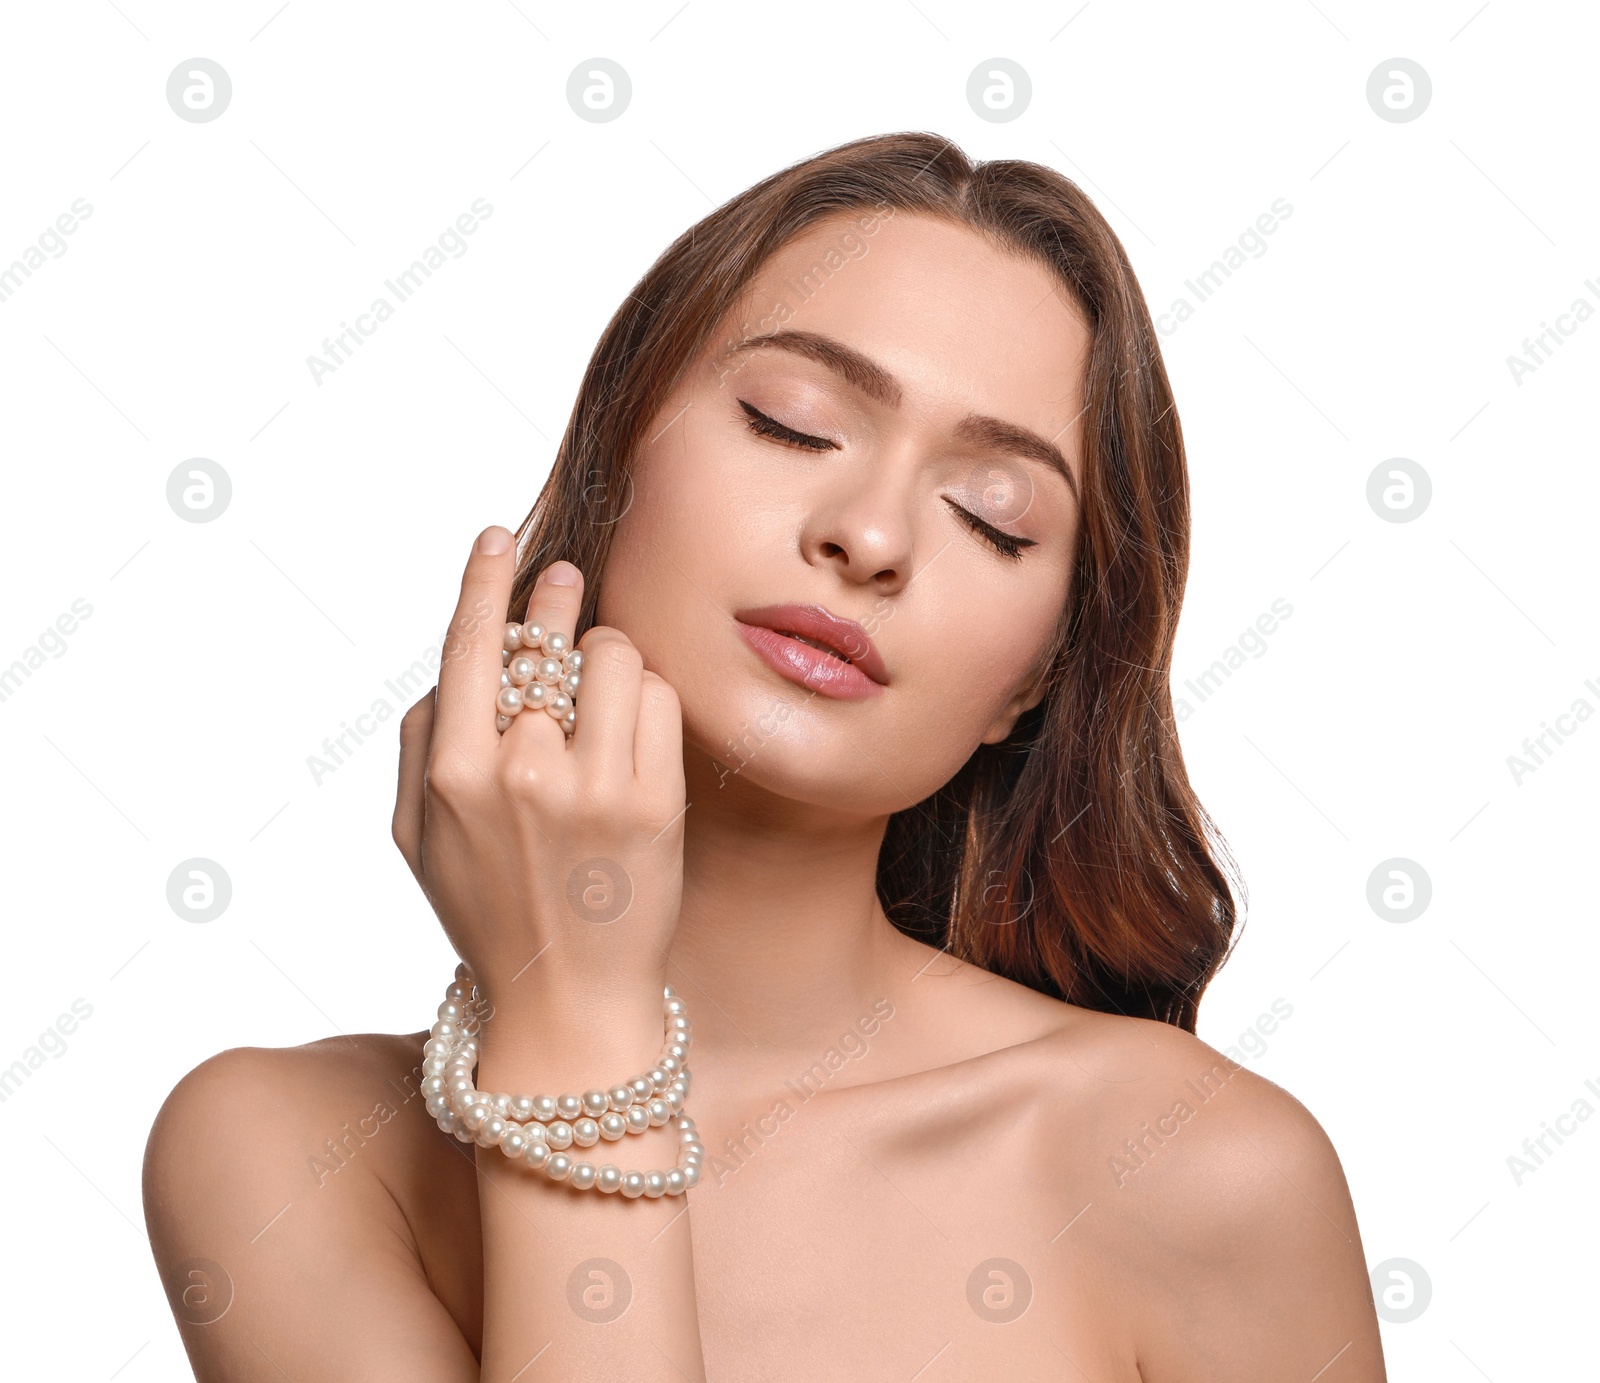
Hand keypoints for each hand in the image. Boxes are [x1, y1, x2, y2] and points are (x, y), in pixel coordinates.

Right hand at [391, 526, 686, 1043]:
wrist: (567, 997)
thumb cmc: (487, 908)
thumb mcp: (416, 837)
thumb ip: (420, 744)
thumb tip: (455, 666)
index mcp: (453, 776)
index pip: (469, 647)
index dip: (484, 582)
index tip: (496, 537)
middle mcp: (522, 773)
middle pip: (549, 644)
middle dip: (557, 604)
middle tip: (565, 580)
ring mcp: (595, 786)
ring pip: (613, 658)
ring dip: (608, 661)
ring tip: (600, 697)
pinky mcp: (656, 802)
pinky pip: (659, 700)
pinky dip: (646, 701)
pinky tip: (632, 732)